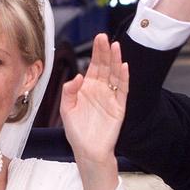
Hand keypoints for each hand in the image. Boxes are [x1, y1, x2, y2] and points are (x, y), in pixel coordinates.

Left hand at [60, 34, 128, 164]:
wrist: (87, 151)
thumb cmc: (76, 131)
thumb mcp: (66, 109)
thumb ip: (69, 91)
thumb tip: (78, 75)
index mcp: (88, 88)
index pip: (93, 65)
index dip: (96, 52)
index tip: (98, 38)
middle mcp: (100, 89)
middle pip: (105, 66)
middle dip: (105, 52)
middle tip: (105, 38)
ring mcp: (111, 97)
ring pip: (115, 75)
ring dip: (116, 61)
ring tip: (116, 47)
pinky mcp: (119, 107)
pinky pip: (122, 90)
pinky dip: (123, 78)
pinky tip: (123, 67)